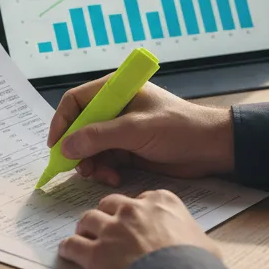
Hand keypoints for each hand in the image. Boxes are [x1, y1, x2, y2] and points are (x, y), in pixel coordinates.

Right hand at [46, 80, 234, 185]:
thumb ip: (99, 136)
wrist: (212, 148)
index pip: (75, 101)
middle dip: (78, 149)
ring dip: (92, 163)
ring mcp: (121, 130)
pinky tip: (115, 178)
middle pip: (80, 127)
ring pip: (90, 147)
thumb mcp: (136, 130)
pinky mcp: (128, 149)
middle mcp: (115, 108)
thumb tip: (66, 147)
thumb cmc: (179, 128)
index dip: (62, 122)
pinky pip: (105, 160)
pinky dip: (105, 170)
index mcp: (116, 90)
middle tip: (79, 168)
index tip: (56, 146)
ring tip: (101, 175)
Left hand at [58, 191, 219, 268]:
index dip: (136, 211)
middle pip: (110, 204)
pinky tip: (68, 252)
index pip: (141, 199)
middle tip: (106, 227)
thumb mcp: (205, 244)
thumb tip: (195, 245)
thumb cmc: (197, 268)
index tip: (134, 221)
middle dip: (107, 215)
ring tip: (84, 237)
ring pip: (88, 219)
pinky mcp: (94, 253)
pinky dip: (69, 249)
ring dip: (85, 228)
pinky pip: (72, 245)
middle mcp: (132, 210)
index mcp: (161, 202)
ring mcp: (111, 230)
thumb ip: (191, 235)